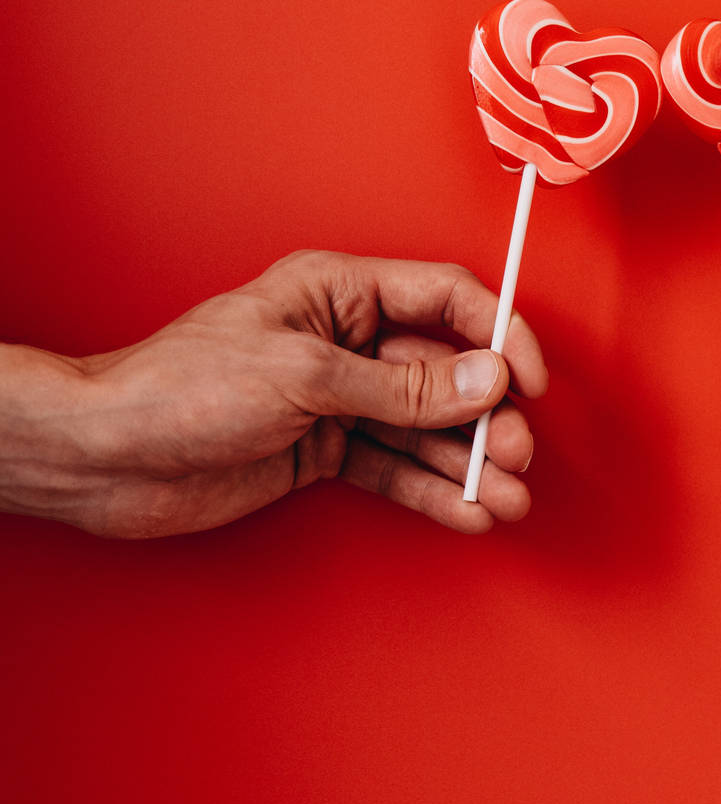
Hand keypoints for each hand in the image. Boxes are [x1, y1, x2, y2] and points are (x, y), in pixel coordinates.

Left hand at [0, 251, 547, 537]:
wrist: (109, 456)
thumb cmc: (182, 388)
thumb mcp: (305, 378)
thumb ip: (401, 386)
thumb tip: (483, 379)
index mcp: (338, 292)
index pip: (445, 298)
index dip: (497, 335)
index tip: (529, 382)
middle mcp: (344, 341)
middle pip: (443, 371)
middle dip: (485, 416)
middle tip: (512, 456)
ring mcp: (334, 398)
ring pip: (423, 427)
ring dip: (466, 463)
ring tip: (504, 498)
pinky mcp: (320, 450)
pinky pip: (393, 467)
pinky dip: (430, 491)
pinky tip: (465, 512)